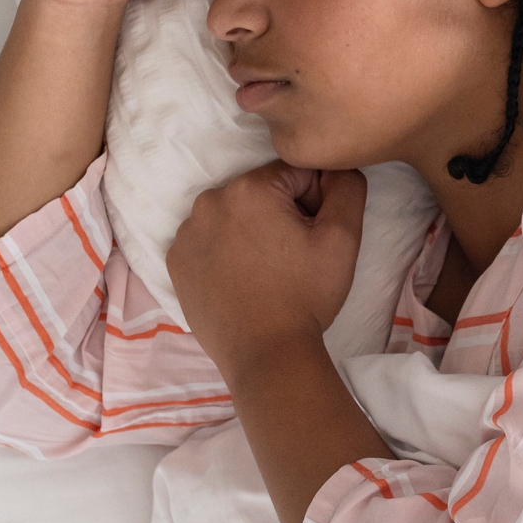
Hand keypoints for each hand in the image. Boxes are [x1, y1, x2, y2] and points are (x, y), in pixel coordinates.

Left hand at [168, 163, 367, 376]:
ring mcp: (186, 233)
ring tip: (268, 272)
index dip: (314, 203)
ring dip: (252, 232)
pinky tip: (242, 280)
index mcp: (249, 188)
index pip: (295, 174)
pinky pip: (209, 240)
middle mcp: (209, 201)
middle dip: (281, 215)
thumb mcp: (343, 237)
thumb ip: (347, 186)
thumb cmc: (306, 296)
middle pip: (261, 192)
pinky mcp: (176, 260)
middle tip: (293, 258)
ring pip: (234, 215)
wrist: (266, 355)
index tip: (312, 238)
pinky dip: (226, 252)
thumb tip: (335, 167)